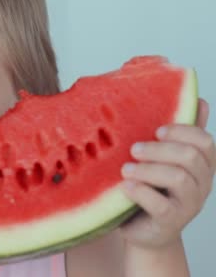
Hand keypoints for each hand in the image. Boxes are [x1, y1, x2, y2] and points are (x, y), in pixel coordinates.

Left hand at [119, 98, 214, 249]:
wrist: (143, 231)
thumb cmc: (152, 189)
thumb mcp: (163, 160)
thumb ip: (179, 135)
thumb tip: (200, 99)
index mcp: (201, 165)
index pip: (205, 142)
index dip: (183, 131)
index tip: (157, 130)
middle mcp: (200, 184)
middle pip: (191, 157)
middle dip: (160, 149)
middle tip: (134, 149)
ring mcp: (188, 205)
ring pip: (178, 178)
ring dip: (148, 169)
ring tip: (126, 168)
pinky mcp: (170, 222)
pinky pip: (160, 204)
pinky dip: (140, 191)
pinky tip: (125, 186)